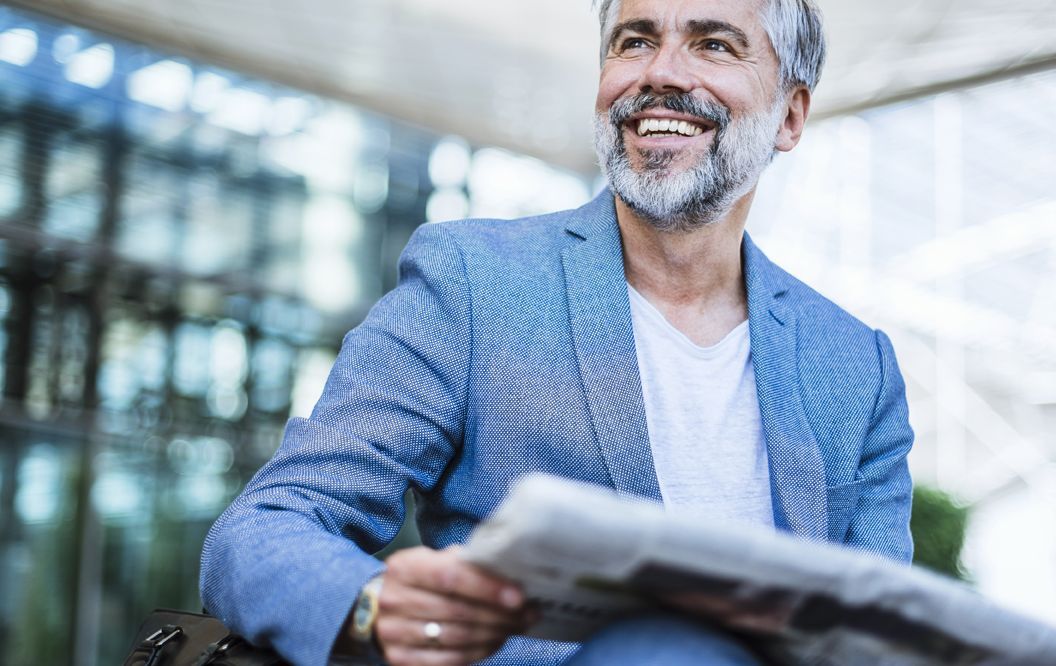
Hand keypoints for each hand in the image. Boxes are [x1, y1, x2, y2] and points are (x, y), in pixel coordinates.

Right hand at [370, 546, 534, 665]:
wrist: (379, 607)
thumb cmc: (421, 580)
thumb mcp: (436, 560)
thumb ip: (466, 562)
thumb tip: (510, 572)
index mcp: (404, 566)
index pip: (450, 576)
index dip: (487, 587)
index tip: (518, 596)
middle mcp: (394, 599)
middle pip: (457, 611)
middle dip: (500, 614)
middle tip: (528, 613)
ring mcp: (394, 633)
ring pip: (457, 638)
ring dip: (495, 633)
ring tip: (518, 625)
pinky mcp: (401, 659)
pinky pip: (450, 660)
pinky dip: (479, 652)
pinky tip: (496, 640)